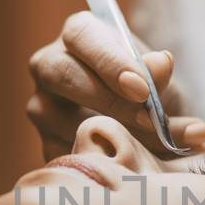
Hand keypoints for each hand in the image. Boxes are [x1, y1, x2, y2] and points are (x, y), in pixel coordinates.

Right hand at [26, 12, 204, 160]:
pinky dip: (99, 163)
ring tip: (152, 150)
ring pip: (55, 118)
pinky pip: (63, 152)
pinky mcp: (45, 142)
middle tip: (147, 122)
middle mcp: (50, 64)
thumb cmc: (149, 95)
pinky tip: (130, 168)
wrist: (147, 133)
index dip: (110, 63)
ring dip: (107, 135)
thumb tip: (162, 63)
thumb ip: (160, 77)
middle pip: (58, 73)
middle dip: (106, 100)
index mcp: (80, 35)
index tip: (142, 91)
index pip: (82, 36)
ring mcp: (42, 105)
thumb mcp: (161, 85)